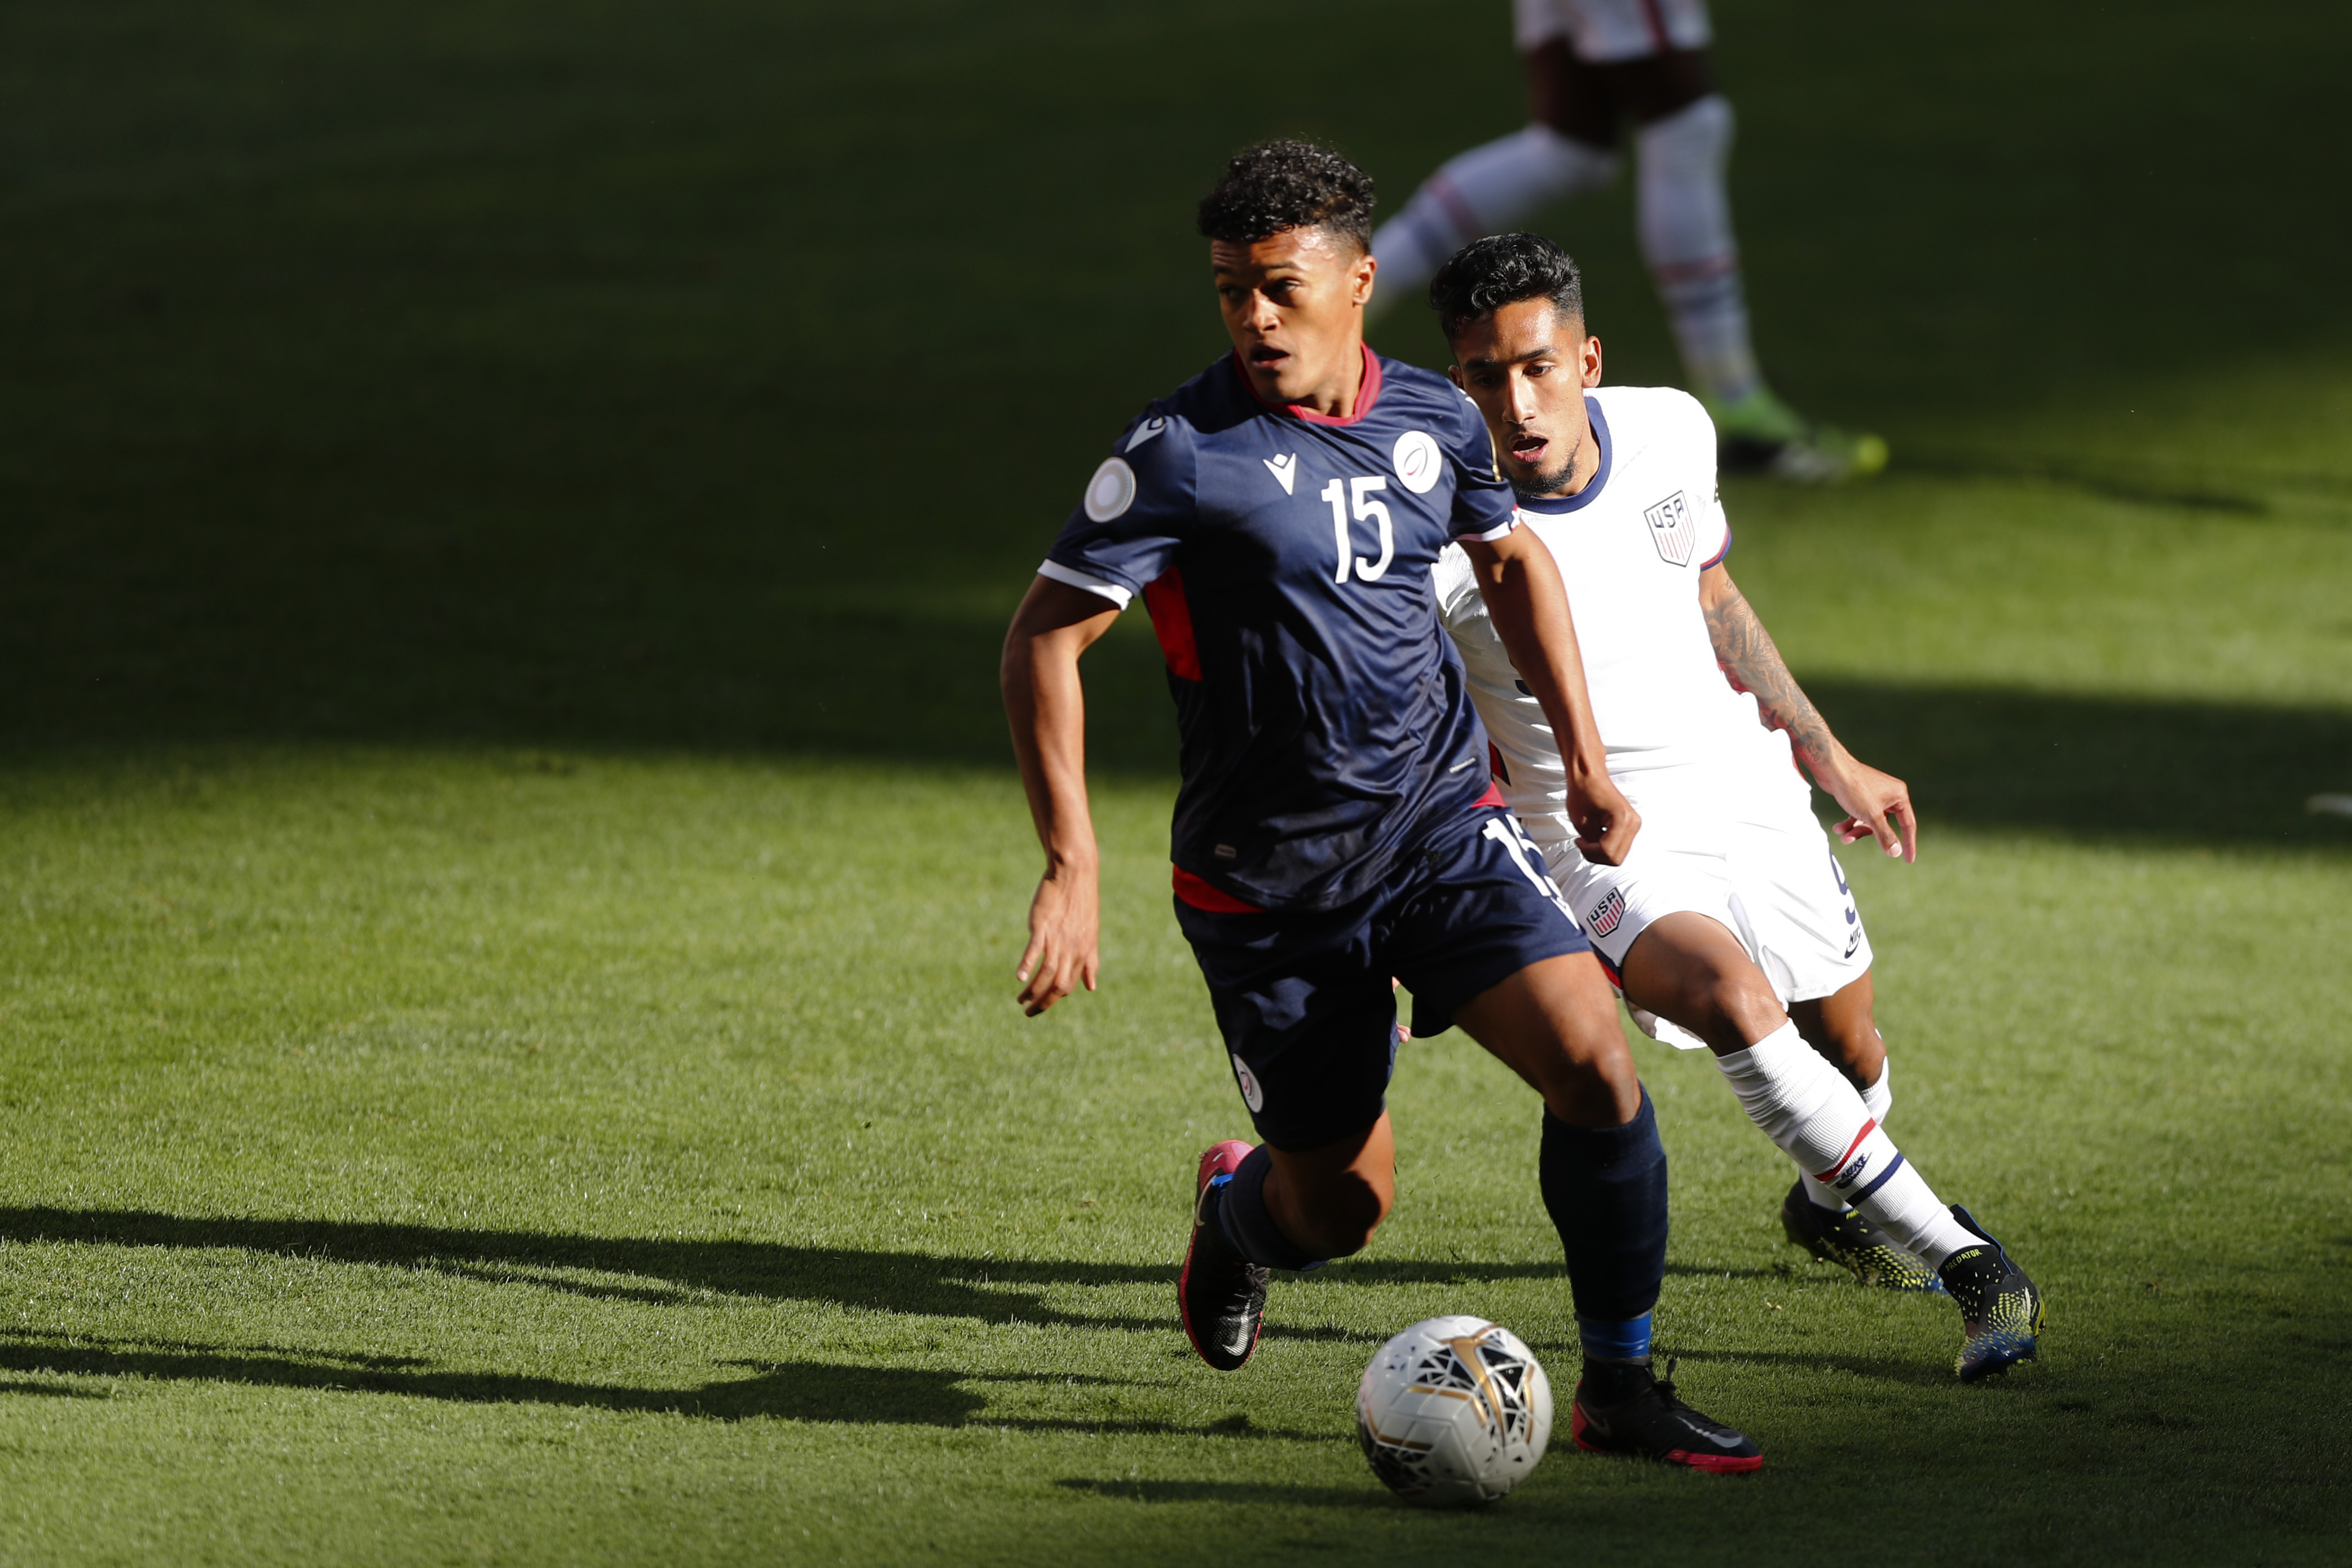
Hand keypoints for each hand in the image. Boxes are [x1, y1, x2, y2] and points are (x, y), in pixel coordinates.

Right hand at [1015, 861, 1100, 1015]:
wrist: (1075, 874)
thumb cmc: (1081, 903)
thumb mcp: (1090, 935)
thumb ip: (1091, 962)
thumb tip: (1092, 987)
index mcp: (1084, 952)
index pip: (1070, 985)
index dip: (1055, 999)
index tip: (1041, 1005)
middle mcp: (1072, 950)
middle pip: (1059, 986)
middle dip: (1043, 1004)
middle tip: (1028, 1012)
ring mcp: (1057, 939)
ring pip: (1046, 974)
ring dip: (1032, 991)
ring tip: (1020, 1000)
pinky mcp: (1042, 927)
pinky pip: (1034, 951)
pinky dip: (1026, 966)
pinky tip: (1019, 978)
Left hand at [1567, 760, 1639, 865]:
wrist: (1589, 776)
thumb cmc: (1583, 792)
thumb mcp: (1581, 822)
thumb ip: (1592, 843)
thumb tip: (1598, 853)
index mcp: (1623, 819)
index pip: (1608, 852)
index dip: (1589, 852)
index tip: (1579, 841)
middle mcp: (1633, 823)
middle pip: (1616, 858)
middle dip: (1596, 854)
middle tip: (1583, 842)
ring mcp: (1634, 824)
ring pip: (1618, 855)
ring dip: (1600, 852)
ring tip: (1588, 838)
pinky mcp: (1630, 826)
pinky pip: (1618, 846)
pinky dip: (1605, 846)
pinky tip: (1596, 835)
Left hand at [1816, 751, 1917, 862]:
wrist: (1831, 768)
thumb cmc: (1854, 788)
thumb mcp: (1871, 816)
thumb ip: (1884, 835)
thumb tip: (1896, 852)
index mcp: (1899, 795)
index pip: (1908, 824)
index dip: (1908, 843)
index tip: (1908, 860)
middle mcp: (1889, 794)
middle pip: (1884, 824)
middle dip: (1867, 834)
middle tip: (1850, 840)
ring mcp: (1874, 794)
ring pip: (1869, 821)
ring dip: (1855, 830)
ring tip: (1842, 835)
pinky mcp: (1859, 795)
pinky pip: (1859, 814)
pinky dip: (1849, 822)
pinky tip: (1837, 828)